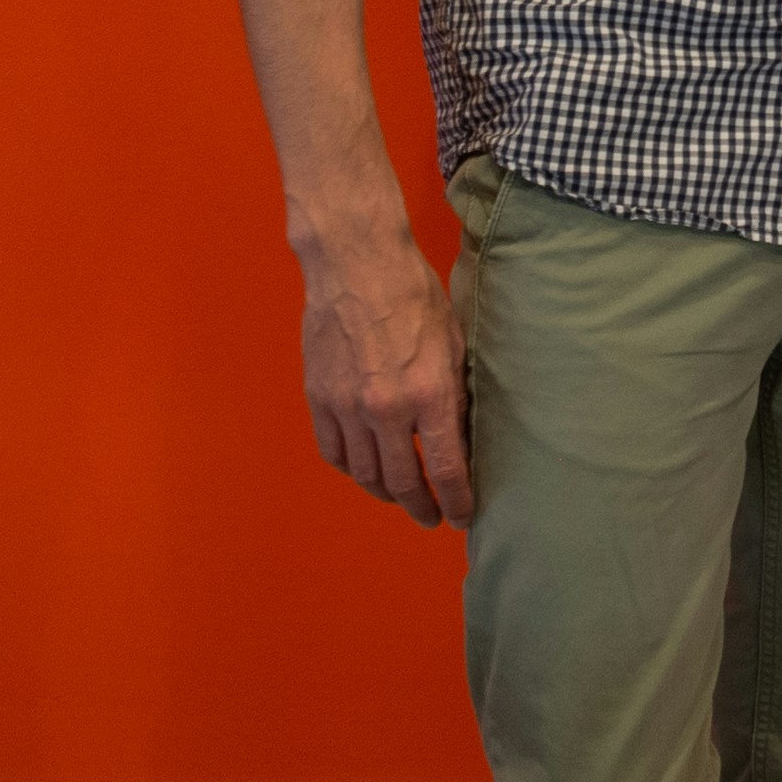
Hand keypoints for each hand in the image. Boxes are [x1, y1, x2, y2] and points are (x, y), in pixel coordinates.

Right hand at [296, 236, 472, 525]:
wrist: (357, 264)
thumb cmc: (414, 295)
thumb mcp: (454, 343)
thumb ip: (455, 394)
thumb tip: (458, 436)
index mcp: (429, 395)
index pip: (444, 469)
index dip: (456, 501)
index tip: (462, 517)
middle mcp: (386, 410)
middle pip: (402, 481)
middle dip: (421, 506)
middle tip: (432, 516)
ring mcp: (347, 406)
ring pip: (364, 473)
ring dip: (385, 493)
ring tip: (401, 497)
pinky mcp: (319, 397)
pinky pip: (333, 450)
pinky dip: (350, 469)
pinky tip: (364, 470)